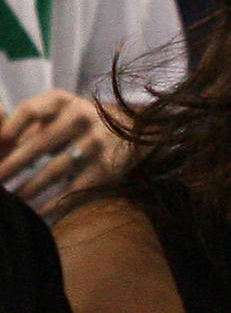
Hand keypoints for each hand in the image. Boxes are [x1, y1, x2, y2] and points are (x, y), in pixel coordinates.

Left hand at [0, 90, 125, 213]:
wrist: (135, 131)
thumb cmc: (83, 124)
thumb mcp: (61, 114)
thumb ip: (32, 127)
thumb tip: (0, 149)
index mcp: (63, 101)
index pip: (30, 111)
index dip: (10, 129)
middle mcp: (81, 116)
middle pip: (40, 143)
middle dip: (13, 165)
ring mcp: (96, 141)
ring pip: (55, 170)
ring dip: (30, 188)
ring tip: (15, 199)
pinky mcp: (106, 166)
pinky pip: (75, 188)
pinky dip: (55, 203)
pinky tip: (40, 212)